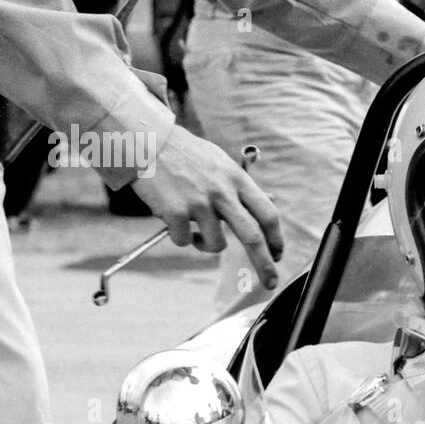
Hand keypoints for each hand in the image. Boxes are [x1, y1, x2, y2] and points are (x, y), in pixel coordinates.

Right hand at [132, 125, 283, 288]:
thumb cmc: (184, 153)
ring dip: (205, 244)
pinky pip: (184, 241)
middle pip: (252, 237)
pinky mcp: (176, 212)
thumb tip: (263, 208)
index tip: (278, 255)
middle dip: (265, 265)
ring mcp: (200, 203)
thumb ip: (239, 187)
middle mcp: (223, 192)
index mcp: (238, 180)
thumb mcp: (220, 163)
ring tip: (195, 230)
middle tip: (270, 283)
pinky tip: (173, 219)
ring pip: (216, 244)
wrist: (147, 141)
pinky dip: (180, 237)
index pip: (268, 214)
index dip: (276, 239)